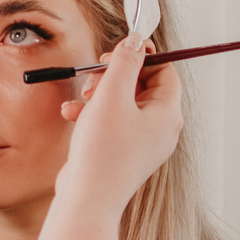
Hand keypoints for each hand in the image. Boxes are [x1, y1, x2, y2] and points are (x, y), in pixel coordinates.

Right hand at [56, 34, 182, 216]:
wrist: (87, 198)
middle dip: (115, 75)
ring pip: (123, 103)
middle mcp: (160, 129)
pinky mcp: (123, 153)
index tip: (119, 50)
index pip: (165, 71)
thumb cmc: (103, 150)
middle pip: (143, 85)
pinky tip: (72, 115)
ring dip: (99, 93)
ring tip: (82, 96)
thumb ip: (124, 62)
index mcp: (167, 114)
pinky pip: (112, 123)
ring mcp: (142, 143)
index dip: (142, 56)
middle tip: (95, 71)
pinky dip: (93, 114)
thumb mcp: (112, 95)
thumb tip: (137, 41)